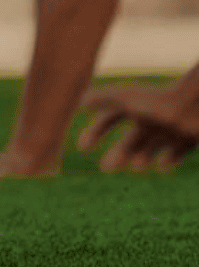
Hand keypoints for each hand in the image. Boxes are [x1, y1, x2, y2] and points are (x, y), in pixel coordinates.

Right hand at [78, 83, 198, 173]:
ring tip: (135, 165)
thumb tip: (78, 103)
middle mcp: (150, 119)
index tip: (82, 149)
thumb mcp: (124, 98)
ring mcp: (168, 130)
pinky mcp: (187, 140)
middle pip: (129, 140)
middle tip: (106, 168)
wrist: (193, 105)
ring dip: (140, 158)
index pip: (108, 120)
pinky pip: (175, 155)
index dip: (95, 133)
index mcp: (134, 107)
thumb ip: (100, 98)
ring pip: (150, 149)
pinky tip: (161, 165)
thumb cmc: (157, 101)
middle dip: (117, 153)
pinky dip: (167, 162)